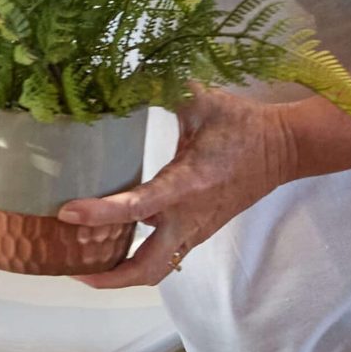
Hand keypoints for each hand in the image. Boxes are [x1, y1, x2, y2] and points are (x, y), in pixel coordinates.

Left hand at [59, 90, 298, 289]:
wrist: (283, 149)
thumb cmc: (242, 125)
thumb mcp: (203, 101)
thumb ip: (163, 88)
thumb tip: (126, 76)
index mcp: (187, 185)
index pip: (137, 207)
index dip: (100, 213)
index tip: (67, 213)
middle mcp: (189, 217)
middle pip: (146, 268)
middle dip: (108, 275)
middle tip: (72, 266)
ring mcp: (195, 229)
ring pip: (155, 269)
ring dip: (120, 272)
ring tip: (83, 258)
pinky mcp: (198, 231)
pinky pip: (164, 255)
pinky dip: (135, 257)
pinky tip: (110, 240)